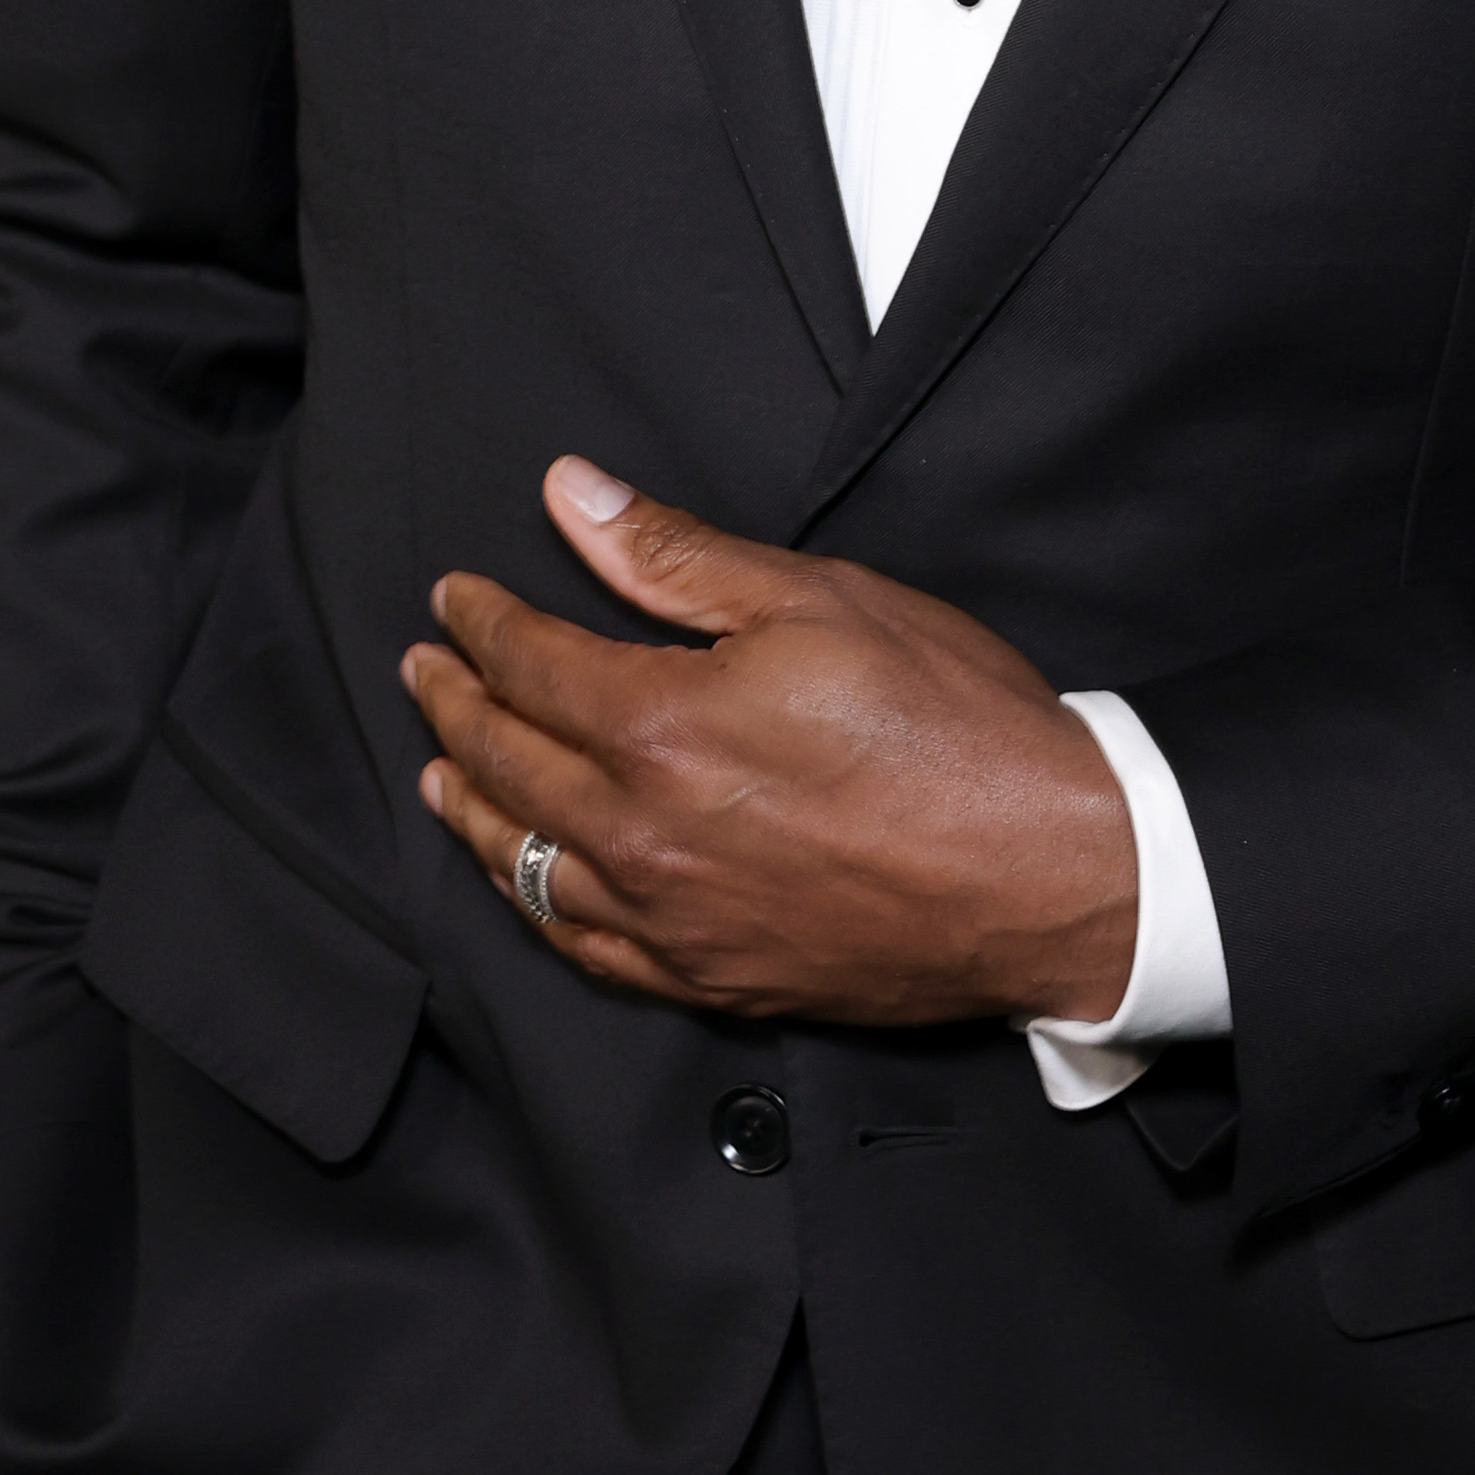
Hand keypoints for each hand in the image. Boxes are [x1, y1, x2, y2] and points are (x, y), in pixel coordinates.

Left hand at [400, 458, 1138, 1027]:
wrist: (1051, 872)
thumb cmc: (951, 726)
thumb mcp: (818, 599)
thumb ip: (675, 555)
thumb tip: (570, 495)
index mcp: (661, 729)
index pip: (530, 665)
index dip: (481, 621)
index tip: (453, 595)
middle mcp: (642, 836)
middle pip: (506, 763)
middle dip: (453, 704)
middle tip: (423, 666)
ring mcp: (673, 921)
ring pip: (526, 865)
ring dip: (470, 806)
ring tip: (437, 770)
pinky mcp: (712, 979)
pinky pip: (586, 948)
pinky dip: (535, 904)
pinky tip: (526, 881)